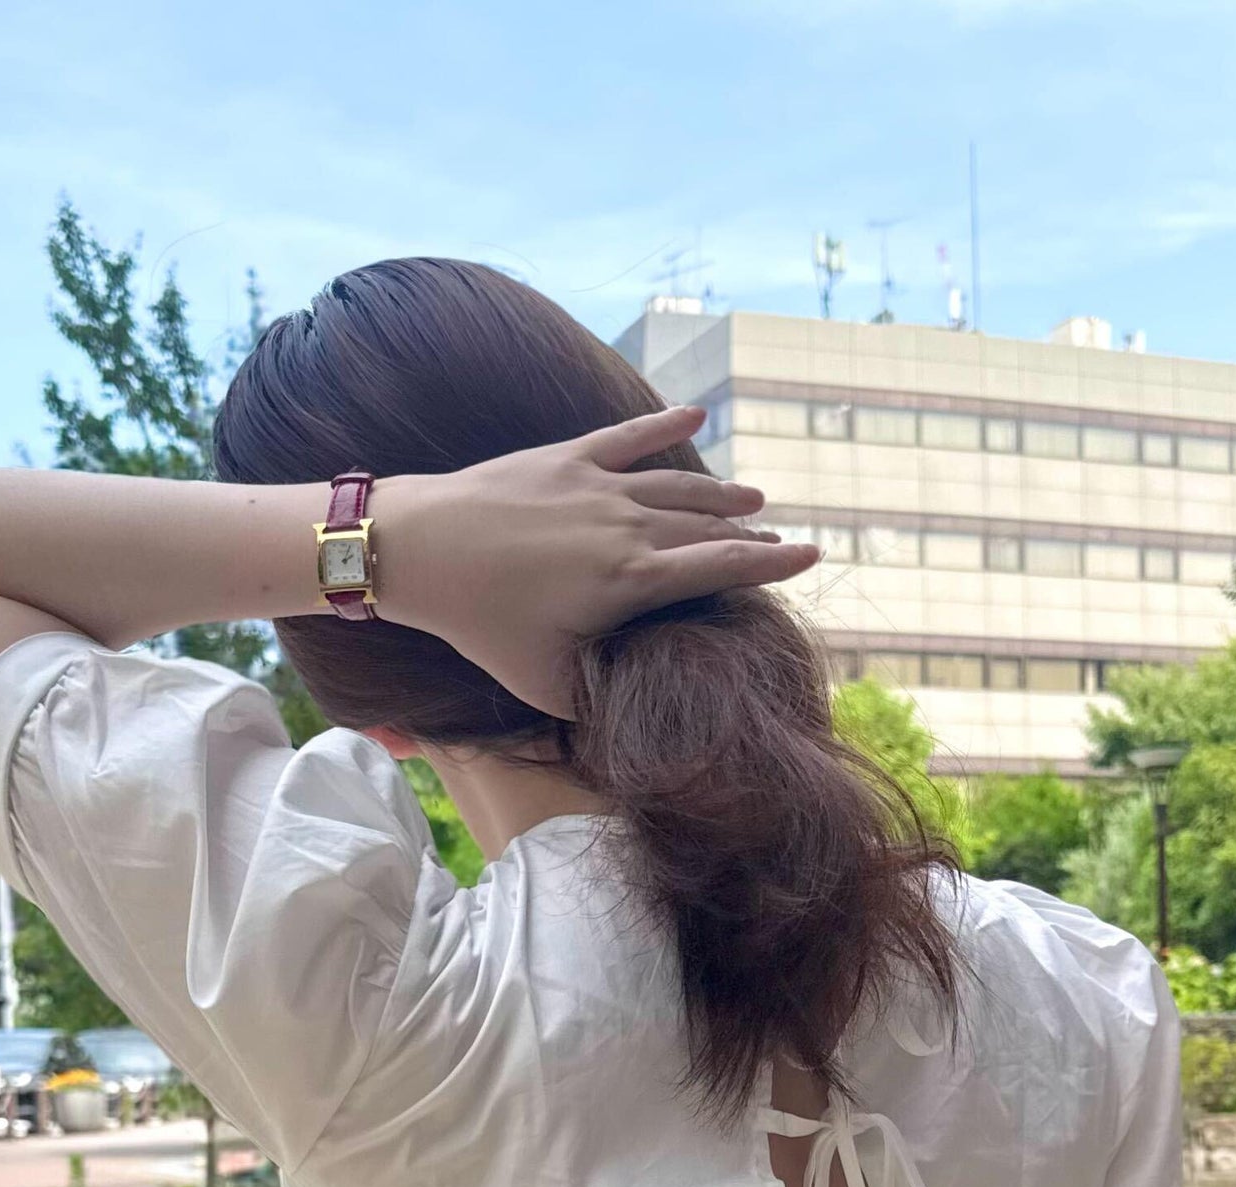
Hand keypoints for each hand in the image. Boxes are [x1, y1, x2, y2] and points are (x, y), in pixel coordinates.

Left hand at [377, 407, 820, 714]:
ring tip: (753, 497)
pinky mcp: (568, 458)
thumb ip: (595, 699)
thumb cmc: (483, 625)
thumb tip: (628, 723)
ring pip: (678, 486)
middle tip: (777, 540)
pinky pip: (629, 437)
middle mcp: (628, 528)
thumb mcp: (545, 681)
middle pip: (707, 526)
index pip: (722, 567)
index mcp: (632, 581)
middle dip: (749, 533)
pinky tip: (696, 413)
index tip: (810, 556)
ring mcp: (600, 487)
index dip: (772, 563)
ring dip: (719, 492)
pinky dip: (664, 424)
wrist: (424, 548)